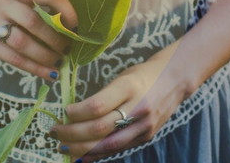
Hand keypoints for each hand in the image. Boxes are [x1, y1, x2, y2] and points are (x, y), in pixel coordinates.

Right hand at [0, 0, 78, 81]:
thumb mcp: (21, 3)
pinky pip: (15, 58)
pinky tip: (49, 74)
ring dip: (45, 55)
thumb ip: (42, 11)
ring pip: (23, 42)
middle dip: (55, 38)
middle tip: (68, 49)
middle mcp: (4, 2)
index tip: (76, 26)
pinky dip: (35, 68)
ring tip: (59, 63)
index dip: (66, 10)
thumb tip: (73, 33)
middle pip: (34, 21)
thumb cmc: (7, 13)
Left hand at [49, 55, 188, 160]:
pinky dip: (97, 154)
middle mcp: (138, 107)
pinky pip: (118, 149)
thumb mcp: (122, 76)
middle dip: (73, 133)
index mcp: (129, 86)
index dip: (77, 112)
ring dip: (82, 148)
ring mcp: (144, 126)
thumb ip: (104, 95)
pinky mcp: (146, 137)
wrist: (175, 80)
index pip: (98, 105)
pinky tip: (82, 155)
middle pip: (100, 128)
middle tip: (55, 132)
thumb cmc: (142, 74)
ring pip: (108, 145)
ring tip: (63, 146)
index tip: (63, 111)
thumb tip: (74, 113)